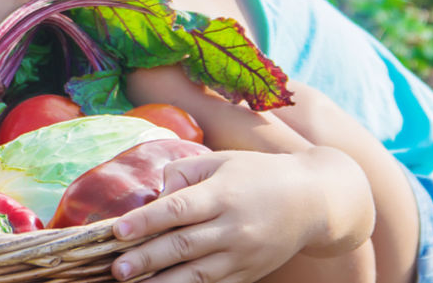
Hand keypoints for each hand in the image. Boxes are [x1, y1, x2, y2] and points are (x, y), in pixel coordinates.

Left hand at [109, 149, 370, 282]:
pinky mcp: (250, 274)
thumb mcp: (222, 161)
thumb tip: (156, 195)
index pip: (179, 208)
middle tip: (117, 269)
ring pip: (198, 273)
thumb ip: (184, 172)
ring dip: (164, 282)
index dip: (147, 220)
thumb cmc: (259, 174)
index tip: (118, 231)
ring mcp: (244, 255)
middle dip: (147, 258)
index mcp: (224, 194)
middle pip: (184, 245)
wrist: (315, 201)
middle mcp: (234, 227)